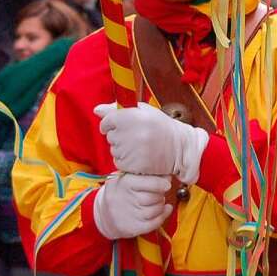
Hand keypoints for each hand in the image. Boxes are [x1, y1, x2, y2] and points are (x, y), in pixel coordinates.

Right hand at [92, 172, 172, 239]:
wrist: (103, 214)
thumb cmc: (118, 192)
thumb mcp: (124, 177)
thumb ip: (142, 174)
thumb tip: (165, 176)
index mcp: (124, 183)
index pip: (149, 182)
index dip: (161, 182)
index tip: (167, 182)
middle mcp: (127, 199)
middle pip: (153, 197)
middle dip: (160, 193)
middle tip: (160, 191)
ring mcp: (130, 215)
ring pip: (155, 210)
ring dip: (161, 204)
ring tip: (158, 200)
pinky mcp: (133, 228)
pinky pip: (154, 223)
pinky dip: (163, 215)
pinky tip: (165, 209)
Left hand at [94, 102, 208, 182]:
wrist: (181, 148)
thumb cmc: (161, 127)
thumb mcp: (143, 112)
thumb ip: (117, 110)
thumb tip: (96, 110)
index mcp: (131, 116)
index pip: (107, 122)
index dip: (112, 125)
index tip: (122, 127)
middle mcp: (129, 133)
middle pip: (111, 137)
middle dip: (120, 137)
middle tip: (138, 136)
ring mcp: (131, 150)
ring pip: (115, 151)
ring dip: (124, 150)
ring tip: (141, 146)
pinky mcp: (134, 165)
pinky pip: (120, 163)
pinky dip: (127, 161)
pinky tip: (140, 156)